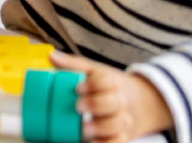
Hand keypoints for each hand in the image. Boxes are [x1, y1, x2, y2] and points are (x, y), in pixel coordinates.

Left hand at [48, 51, 173, 142]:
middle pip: (114, 102)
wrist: (139, 103)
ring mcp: (122, 119)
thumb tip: (52, 56)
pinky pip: (119, 142)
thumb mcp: (94, 72)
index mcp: (112, 82)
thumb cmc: (108, 87)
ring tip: (85, 128)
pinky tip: (93, 142)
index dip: (94, 84)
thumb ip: (74, 65)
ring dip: (101, 127)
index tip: (79, 88)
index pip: (107, 81)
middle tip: (79, 107)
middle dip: (97, 105)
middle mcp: (120, 101)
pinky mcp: (122, 135)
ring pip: (117, 124)